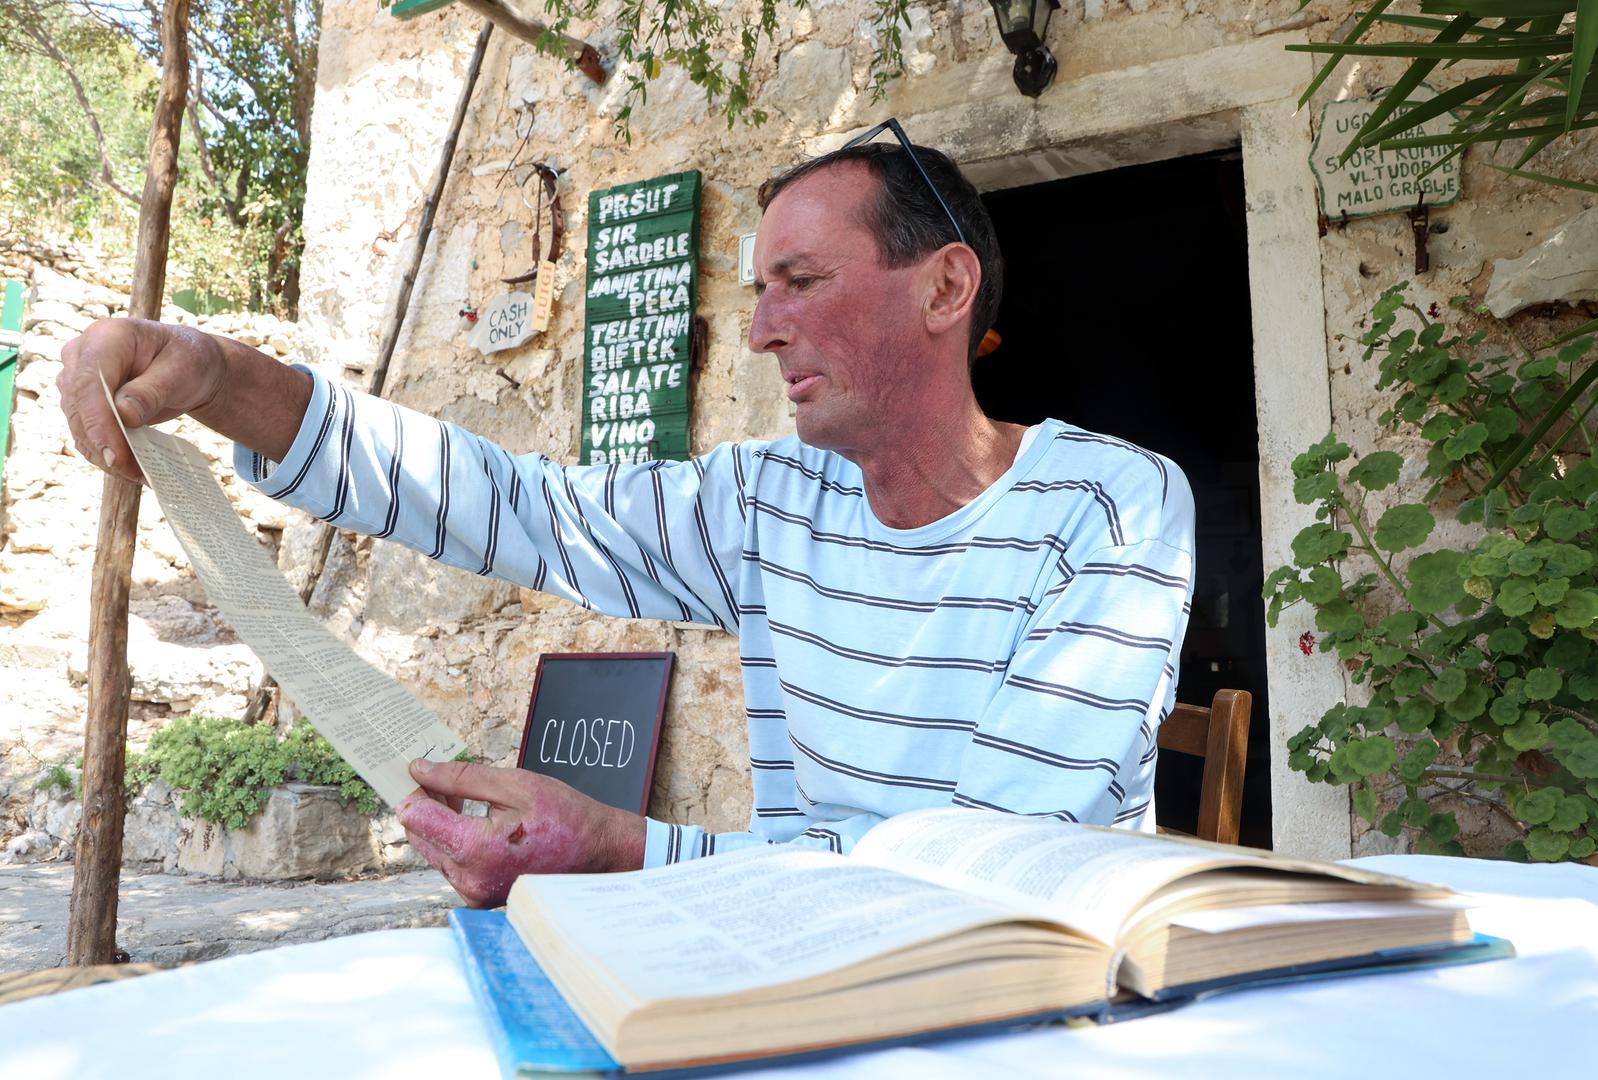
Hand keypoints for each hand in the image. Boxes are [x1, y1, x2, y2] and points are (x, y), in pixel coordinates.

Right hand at [58, 317, 311, 480]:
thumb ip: (152, 391)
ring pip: (79, 426)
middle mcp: (81, 355)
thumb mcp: (182, 371)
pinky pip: (87, 434)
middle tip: (139, 474)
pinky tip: (135, 470)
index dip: (98, 421)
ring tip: (144, 475)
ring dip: (107, 456)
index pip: (89, 381)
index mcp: (106, 337)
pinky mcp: (81, 402)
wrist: (187, 366)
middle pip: (79, 408)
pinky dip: (108, 455)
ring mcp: (76, 379)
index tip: (114, 455)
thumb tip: (123, 416)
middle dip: (106, 446)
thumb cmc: (188, 360)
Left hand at [396, 760, 645, 907]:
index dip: (413, 788)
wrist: (599, 854)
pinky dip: (456, 841)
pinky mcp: (480, 898)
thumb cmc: (564, 816)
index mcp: (474, 849)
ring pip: (435, 850)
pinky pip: (453, 864)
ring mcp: (473, 893)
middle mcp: (467, 879)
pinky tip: (476, 822)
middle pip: (420, 834)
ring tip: (466, 798)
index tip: (417, 769)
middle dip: (427, 804)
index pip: (415, 816)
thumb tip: (418, 769)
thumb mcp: (515, 784)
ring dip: (441, 823)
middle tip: (446, 779)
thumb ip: (461, 777)